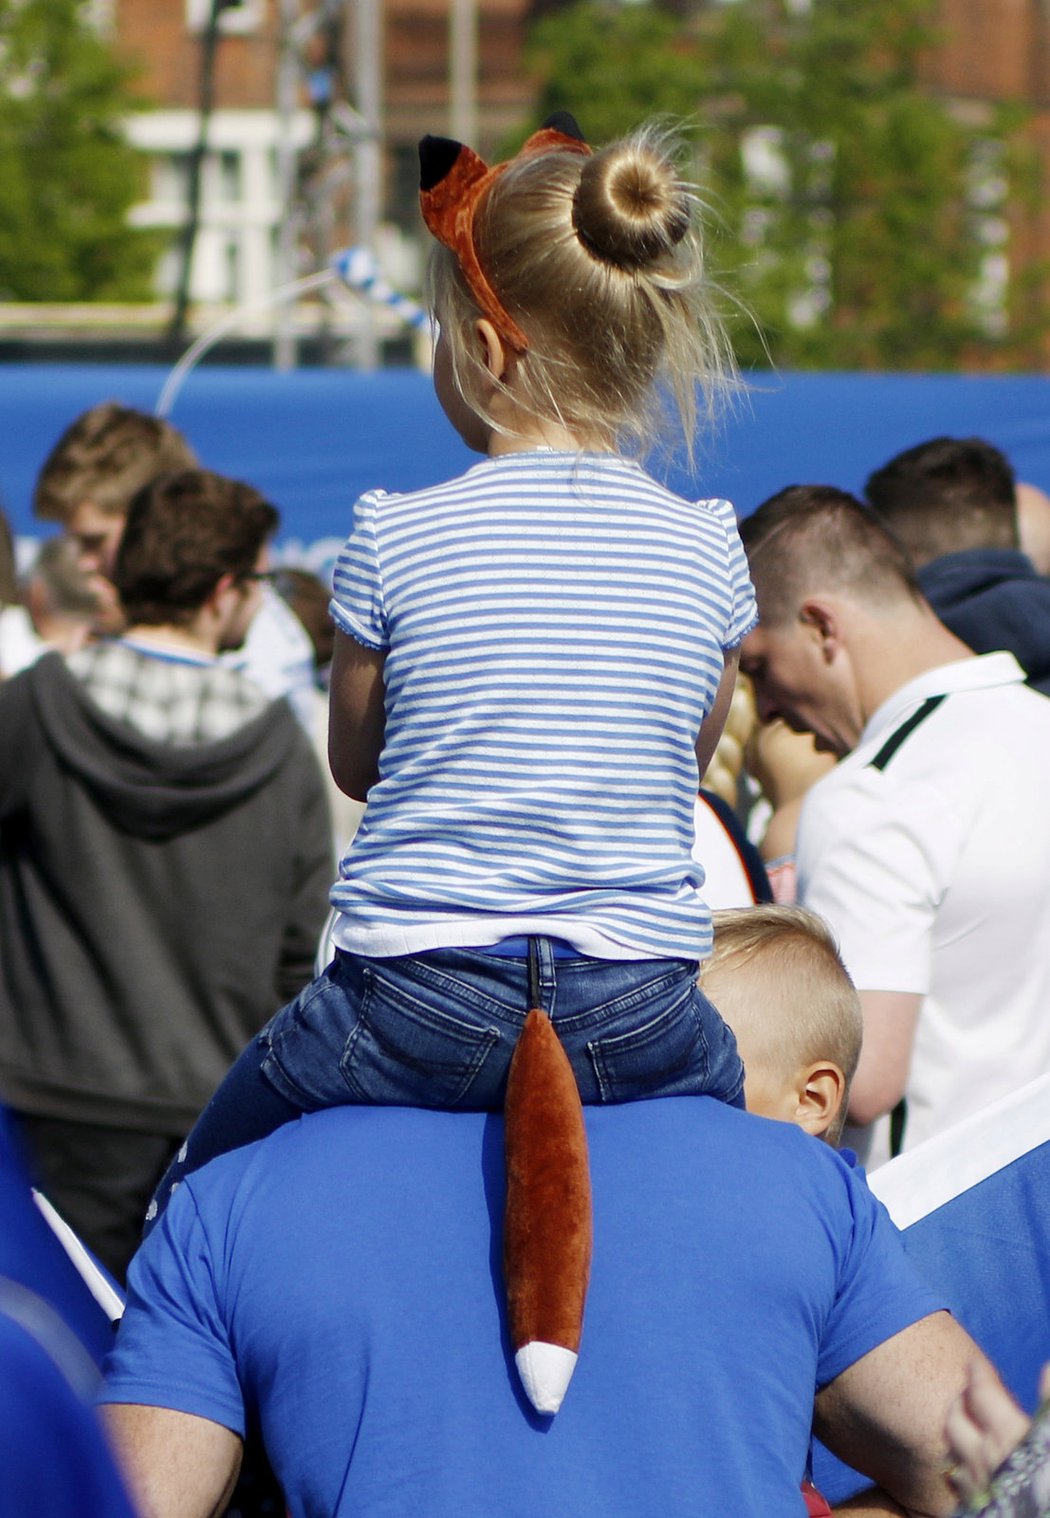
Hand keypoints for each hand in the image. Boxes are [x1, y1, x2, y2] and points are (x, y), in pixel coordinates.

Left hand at [943, 1358, 1033, 1503]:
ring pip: (953, 1454)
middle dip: (960, 1403)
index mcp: (1007, 1436)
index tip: (975, 1364)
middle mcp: (983, 1459)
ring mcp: (976, 1489)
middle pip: (955, 1420)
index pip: (981, 1393)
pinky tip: (968, 1472)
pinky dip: (960, 1472)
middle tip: (967, 1393)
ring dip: (957, 1437)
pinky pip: (959, 1487)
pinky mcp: (974, 1510)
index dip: (978, 1375)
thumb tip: (1048, 1368)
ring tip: (965, 1429)